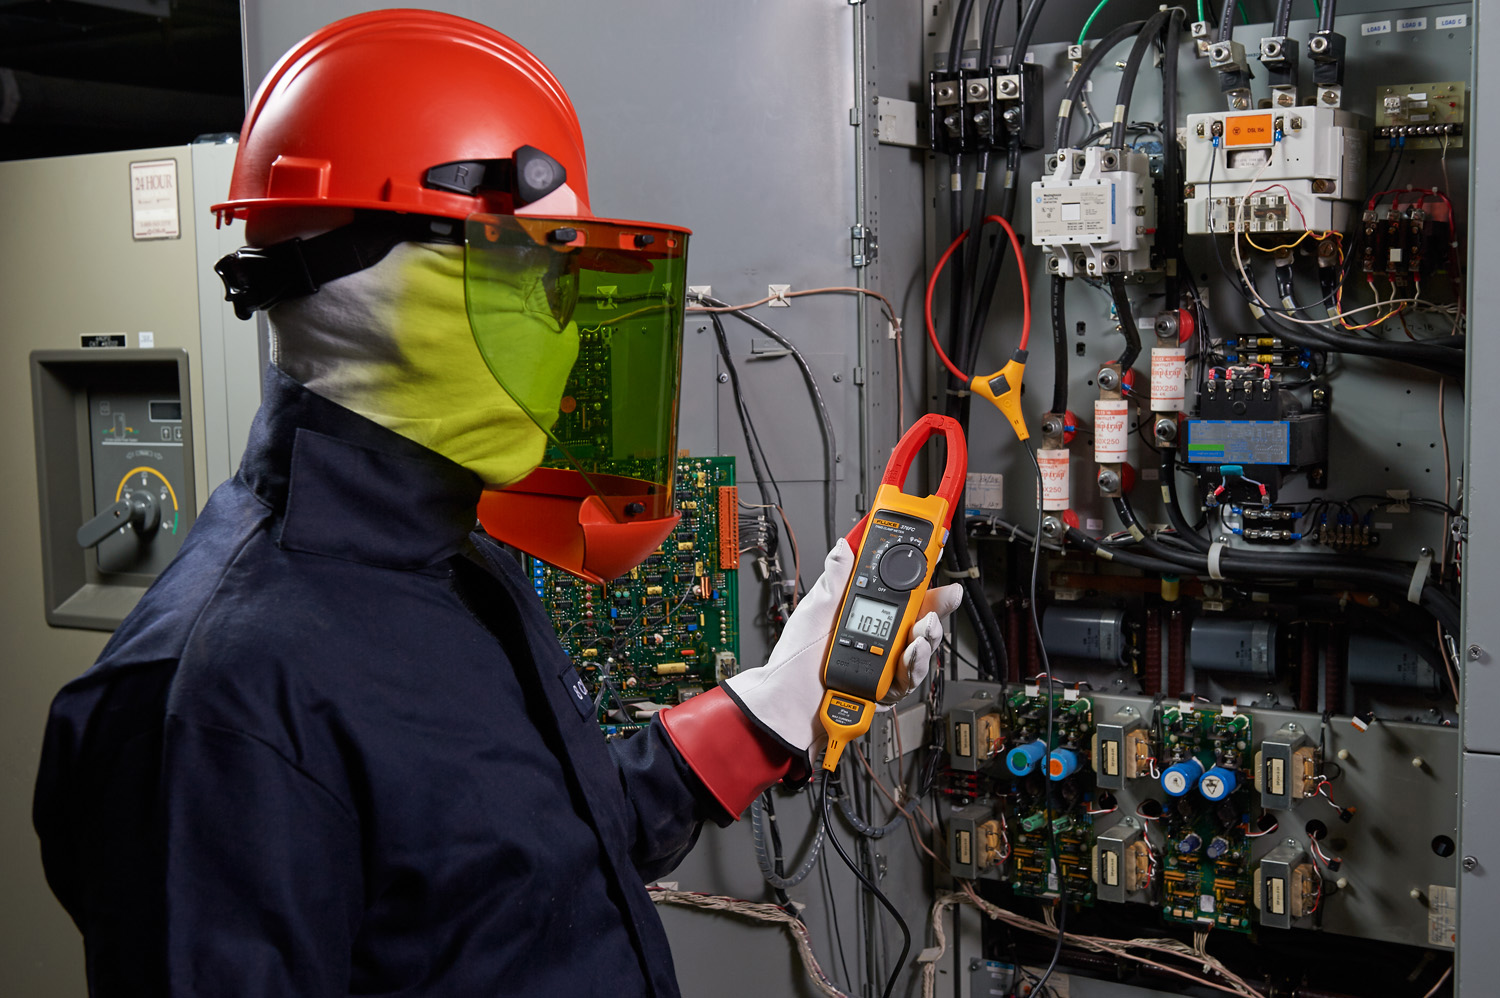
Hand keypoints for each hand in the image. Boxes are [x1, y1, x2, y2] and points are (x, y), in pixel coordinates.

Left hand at [721, 539, 962, 755]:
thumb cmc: (795, 661)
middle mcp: (878, 640)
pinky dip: (913, 666)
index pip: (898, 592)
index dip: (919, 577)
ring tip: (923, 629)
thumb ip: (835, 581)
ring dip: (927, 637)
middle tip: (944, 597)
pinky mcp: (886, 690)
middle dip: (936, 607)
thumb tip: (844, 548)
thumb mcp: (814, 612)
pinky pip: (910, 677)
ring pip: (920, 648)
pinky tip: (910, 656)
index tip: (935, 559)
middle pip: (919, 619)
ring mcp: (884, 665)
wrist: (788, 704)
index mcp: (862, 615)